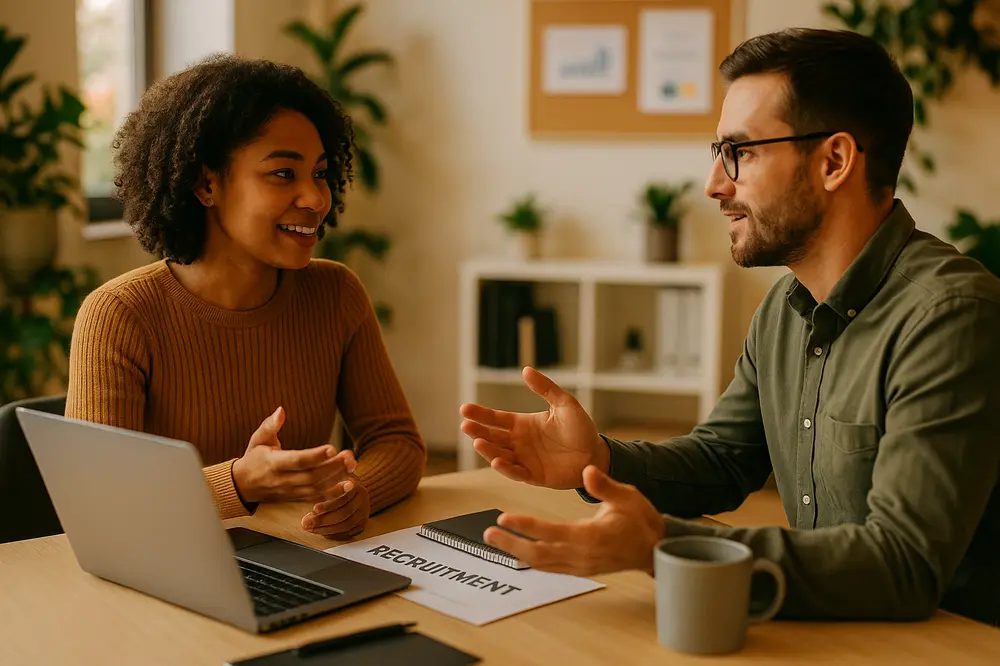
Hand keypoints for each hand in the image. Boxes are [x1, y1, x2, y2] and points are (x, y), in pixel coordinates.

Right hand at [232, 406, 356, 504]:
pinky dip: (333, 494)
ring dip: (336, 479)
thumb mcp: (258, 439)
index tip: (332, 447)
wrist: (243, 486)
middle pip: (311, 476)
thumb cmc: (253, 458)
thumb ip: (270, 425)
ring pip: (316, 488)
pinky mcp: (296, 498)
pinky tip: (349, 485)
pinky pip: (316, 498)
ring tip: (352, 465)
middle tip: (349, 455)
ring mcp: (290, 492)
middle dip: (332, 467)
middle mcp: (282, 480)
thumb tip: (281, 410)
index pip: (297, 461)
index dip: (315, 456)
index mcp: (273, 463)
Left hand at [300, 473, 369, 539]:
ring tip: (310, 528)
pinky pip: (349, 533)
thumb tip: (314, 481)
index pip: (343, 497)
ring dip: (326, 529)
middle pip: (345, 513)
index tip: (314, 509)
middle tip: (306, 522)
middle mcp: (363, 498)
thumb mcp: (330, 476)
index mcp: (355, 484)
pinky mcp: (362, 523)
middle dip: (323, 520)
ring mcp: (364, 511)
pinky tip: (322, 531)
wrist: (351, 488)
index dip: (328, 505)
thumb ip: (324, 479)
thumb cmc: (336, 481)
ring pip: (347, 525)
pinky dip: (334, 534)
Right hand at [459, 366, 607, 488]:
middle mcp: (519, 442)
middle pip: (492, 437)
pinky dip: (506, 468)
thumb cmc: (581, 428)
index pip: (496, 419)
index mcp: (523, 424)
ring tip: (478, 442)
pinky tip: (497, 462)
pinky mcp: (534, 476)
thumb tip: (526, 370)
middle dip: (478, 431)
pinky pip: (516, 473)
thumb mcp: (564, 403)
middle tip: (466, 425)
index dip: (480, 414)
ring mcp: (525, 460)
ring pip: (500, 455)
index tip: (465, 409)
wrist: (596, 453)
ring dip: (488, 450)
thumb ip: (546, 388)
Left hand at [483, 465, 665, 575]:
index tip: (503, 518)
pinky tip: (518, 553)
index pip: (550, 532)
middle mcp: (581, 555)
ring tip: (495, 542)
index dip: (525, 526)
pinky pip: (551, 568)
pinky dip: (532, 561)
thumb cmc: (641, 521)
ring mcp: (580, 566)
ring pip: (542, 564)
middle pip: (539, 554)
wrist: (656, 549)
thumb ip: (604, 485)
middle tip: (488, 535)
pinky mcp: (581, 570)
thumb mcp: (627, 497)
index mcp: (590, 536)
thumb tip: (587, 470)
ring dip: (517, 553)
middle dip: (511, 544)